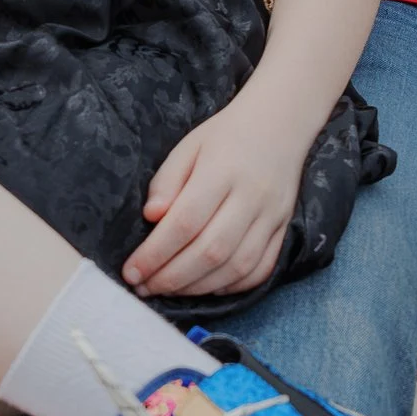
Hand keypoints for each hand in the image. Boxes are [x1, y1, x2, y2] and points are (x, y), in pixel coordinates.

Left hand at [123, 93, 313, 298]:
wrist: (279, 125)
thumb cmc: (224, 136)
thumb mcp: (187, 147)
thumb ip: (167, 182)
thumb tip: (151, 218)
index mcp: (221, 172)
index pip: (185, 222)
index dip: (155, 253)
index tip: (131, 271)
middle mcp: (251, 198)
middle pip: (211, 250)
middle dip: (172, 277)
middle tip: (144, 287)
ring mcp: (272, 216)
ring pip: (237, 266)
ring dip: (198, 287)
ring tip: (168, 290)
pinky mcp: (285, 229)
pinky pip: (262, 269)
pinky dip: (233, 286)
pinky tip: (206, 287)